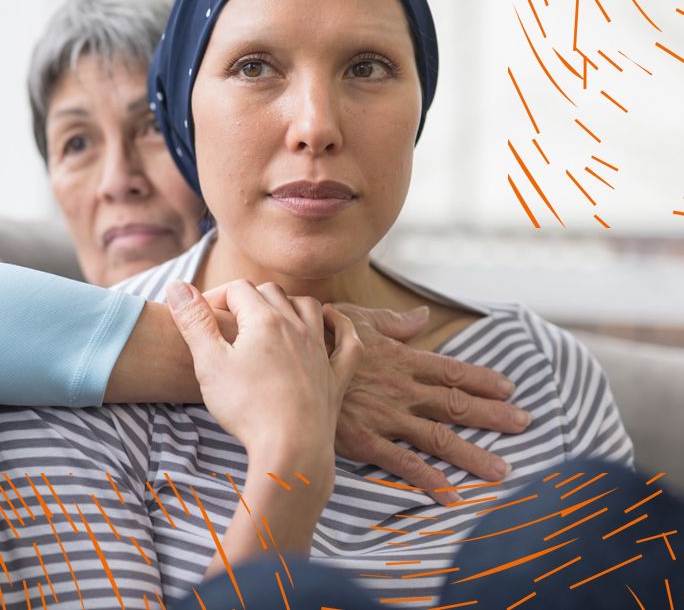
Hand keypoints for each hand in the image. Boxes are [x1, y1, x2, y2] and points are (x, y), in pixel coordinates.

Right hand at [167, 279, 360, 482]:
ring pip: (309, 308)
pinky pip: (347, 341)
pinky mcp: (335, 376)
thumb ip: (194, 321)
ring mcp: (320, 350)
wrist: (291, 449)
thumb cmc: (247, 407)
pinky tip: (332, 320)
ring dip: (290, 303)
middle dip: (248, 297)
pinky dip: (341, 325)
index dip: (216, 295)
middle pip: (272, 293)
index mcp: (264, 320)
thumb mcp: (209, 363)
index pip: (238, 289)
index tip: (201, 317)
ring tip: (273, 313)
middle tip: (228, 318)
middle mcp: (296, 327)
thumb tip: (176, 286)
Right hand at [331, 303, 530, 505]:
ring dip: (473, 454)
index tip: (510, 388)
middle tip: (525, 424)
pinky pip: (402, 462)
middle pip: (457, 405)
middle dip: (494, 415)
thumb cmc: (319, 337)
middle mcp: (402, 389)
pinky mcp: (364, 439)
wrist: (285, 363)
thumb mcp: (357, 319)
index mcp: (401, 359)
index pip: (452, 371)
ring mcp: (385, 415)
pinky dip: (428, 480)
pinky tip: (451, 496)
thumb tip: (422, 315)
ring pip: (438, 437)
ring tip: (502, 470)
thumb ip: (393, 321)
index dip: (484, 379)